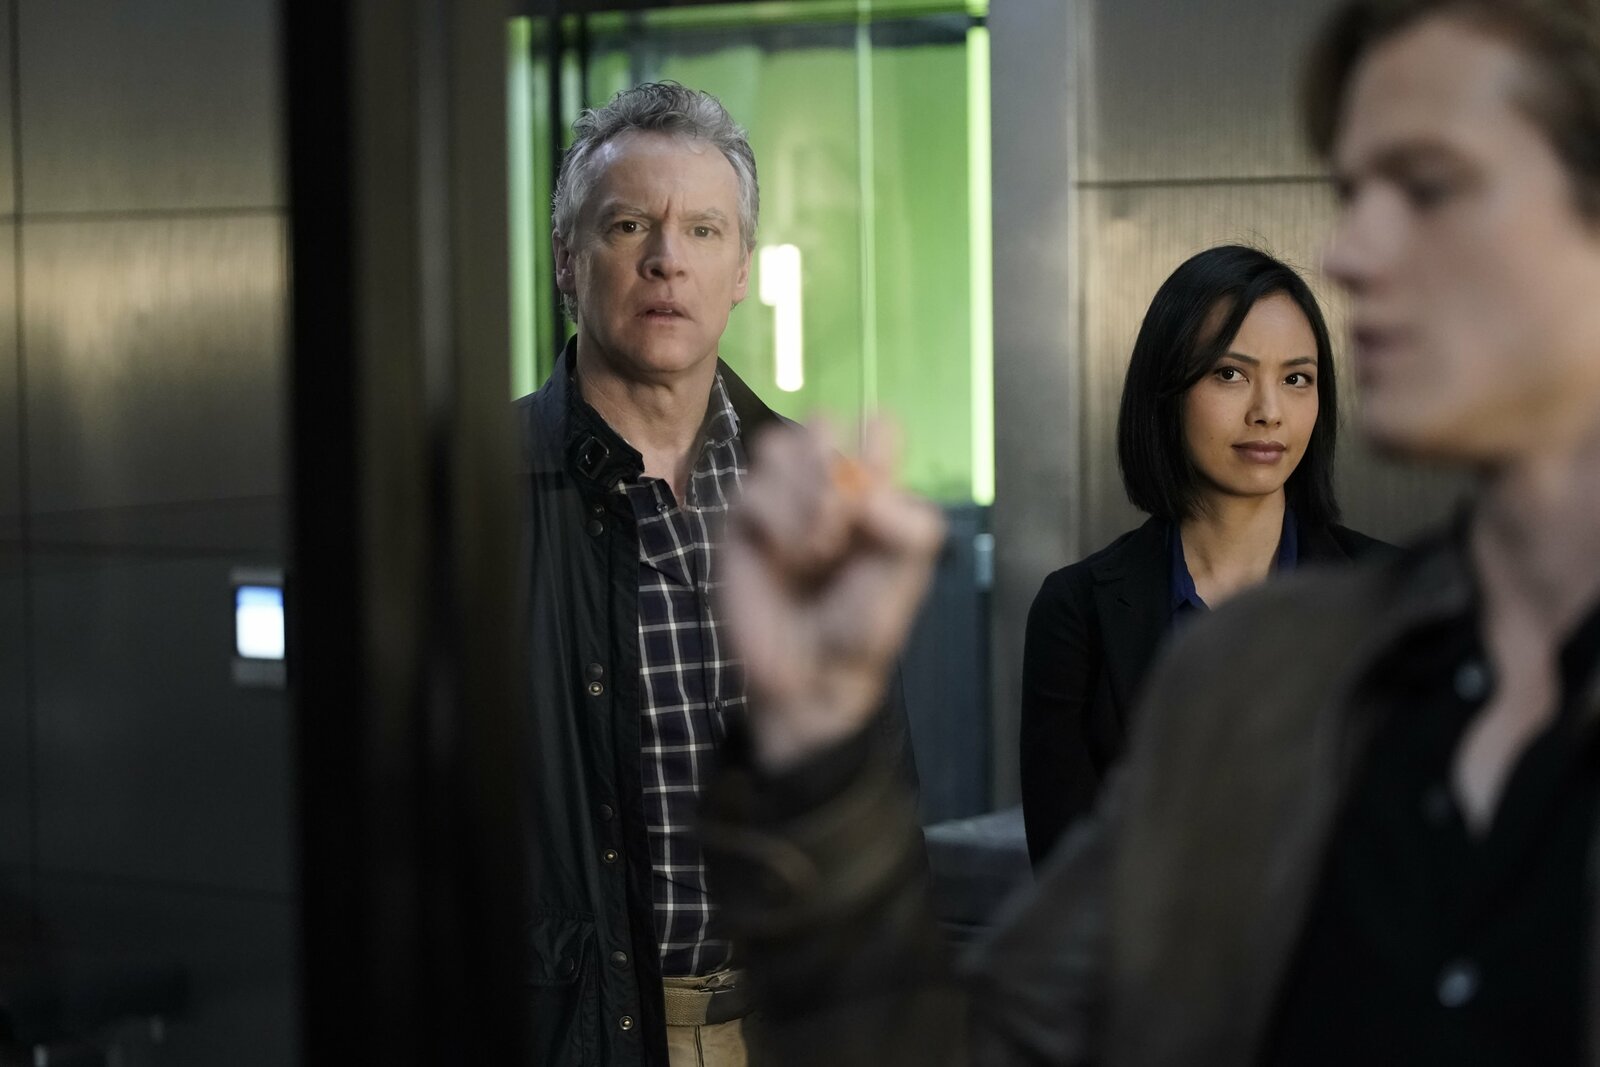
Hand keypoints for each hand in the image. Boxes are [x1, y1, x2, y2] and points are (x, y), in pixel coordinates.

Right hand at [722, 420, 944, 771]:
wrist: (810, 673)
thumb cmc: (862, 622)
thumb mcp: (907, 573)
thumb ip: (911, 525)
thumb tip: (869, 494)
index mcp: (871, 489)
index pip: (875, 427)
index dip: (875, 443)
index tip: (877, 487)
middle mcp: (824, 485)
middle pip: (821, 423)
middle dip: (831, 465)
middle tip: (843, 521)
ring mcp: (779, 500)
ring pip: (778, 445)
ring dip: (801, 496)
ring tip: (817, 549)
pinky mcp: (742, 522)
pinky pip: (750, 490)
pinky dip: (777, 520)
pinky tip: (788, 558)